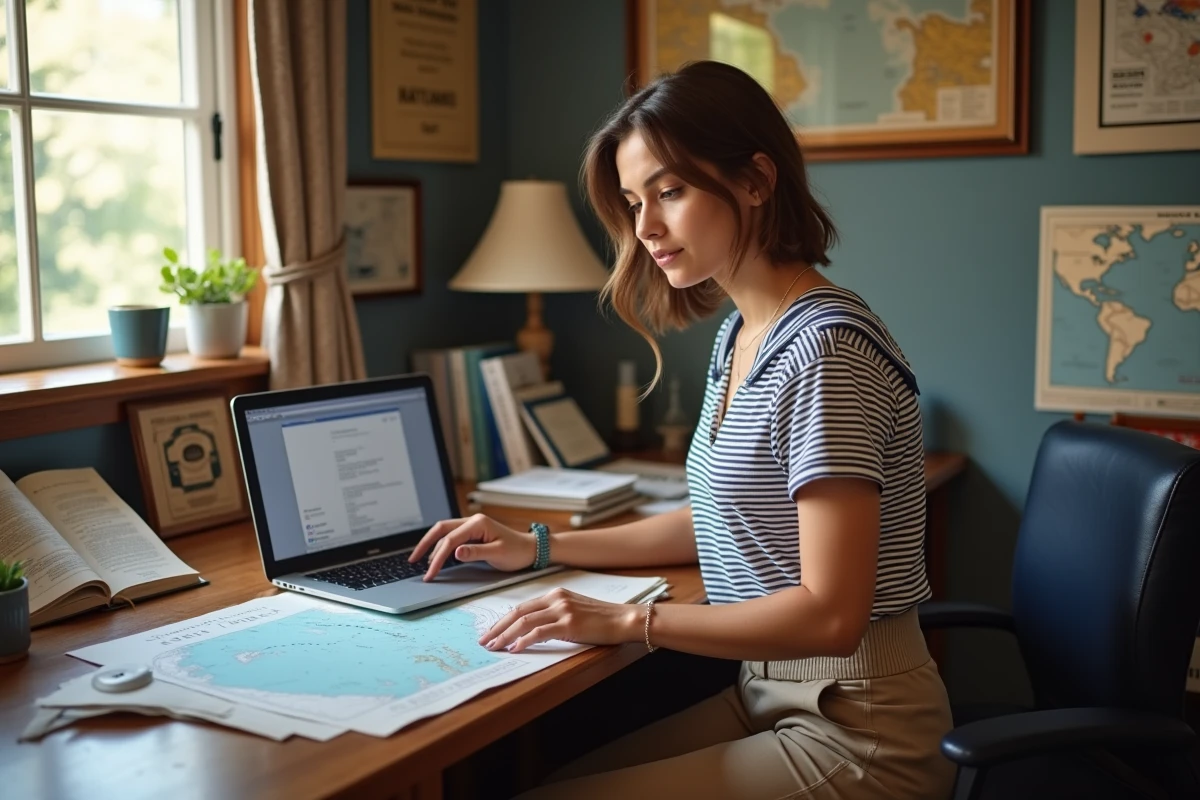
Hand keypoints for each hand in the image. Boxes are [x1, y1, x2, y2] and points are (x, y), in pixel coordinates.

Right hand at [409, 514, 535, 580]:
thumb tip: (455, 552)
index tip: (430, 573)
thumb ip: (476, 552)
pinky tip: (435, 556)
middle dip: (425, 544)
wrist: (530, 549)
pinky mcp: (472, 533)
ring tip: (421, 561)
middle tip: (413, 561)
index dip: (437, 557)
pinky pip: (451, 536)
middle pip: (441, 529)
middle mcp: (472, 521)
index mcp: (478, 523)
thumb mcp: (498, 554)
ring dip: (431, 545)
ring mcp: (471, 526)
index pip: (450, 540)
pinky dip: (440, 545)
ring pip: (444, 532)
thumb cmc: (517, 552)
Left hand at [480, 588, 641, 653]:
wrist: (624, 619)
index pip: (522, 607)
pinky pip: (539, 632)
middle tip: (484, 640)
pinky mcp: (568, 624)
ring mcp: (562, 610)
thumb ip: (555, 616)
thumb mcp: (575, 611)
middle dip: (498, 627)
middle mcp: (556, 599)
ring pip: (524, 622)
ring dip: (505, 635)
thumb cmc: (602, 619)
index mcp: (555, 594)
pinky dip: (523, 640)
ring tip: (494, 647)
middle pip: (518, 612)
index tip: (492, 631)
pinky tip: (515, 649)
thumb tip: (533, 631)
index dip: (503, 620)